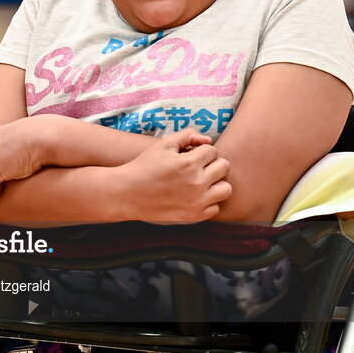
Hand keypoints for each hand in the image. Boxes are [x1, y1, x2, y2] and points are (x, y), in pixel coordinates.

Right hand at [116, 129, 231, 222]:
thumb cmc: (144, 166)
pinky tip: (195, 196)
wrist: (127, 194)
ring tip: (202, 181)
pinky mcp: (193, 216)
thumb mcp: (162, 144)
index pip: (213, 151)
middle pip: (224, 167)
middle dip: (212, 163)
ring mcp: (197, 202)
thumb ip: (187, 136)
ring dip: (216, 183)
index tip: (189, 155)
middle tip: (197, 167)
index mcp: (189, 163)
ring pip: (226, 188)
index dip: (201, 150)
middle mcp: (196, 183)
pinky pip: (215, 207)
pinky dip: (208, 201)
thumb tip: (208, 140)